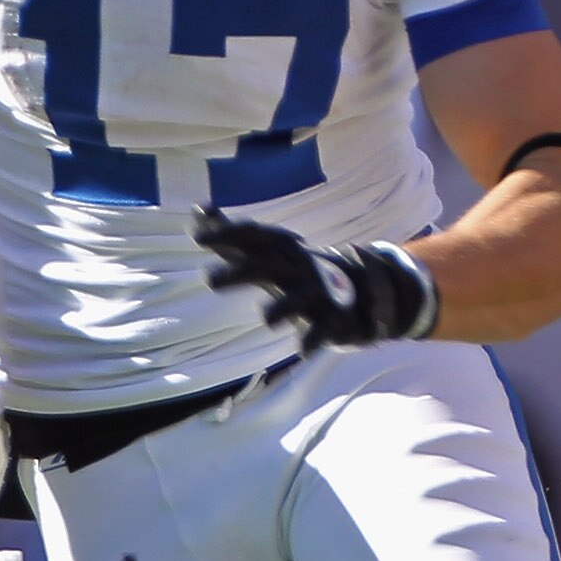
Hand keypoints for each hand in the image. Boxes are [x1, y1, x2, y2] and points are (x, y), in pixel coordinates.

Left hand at [192, 208, 437, 351]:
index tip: (197, 235)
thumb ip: (233, 235)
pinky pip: (323, 330)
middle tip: (208, 280)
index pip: (255, 237)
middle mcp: (297, 268)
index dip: (229, 234)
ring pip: (298, 299)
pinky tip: (301, 350)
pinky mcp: (332, 320)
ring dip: (283, 307)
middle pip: (268, 267)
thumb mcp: (267, 252)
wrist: (362, 289)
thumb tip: (198, 209)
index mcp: (281, 252)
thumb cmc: (298, 271)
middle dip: (241, 272)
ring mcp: (316, 293)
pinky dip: (314, 338)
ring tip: (266, 319)